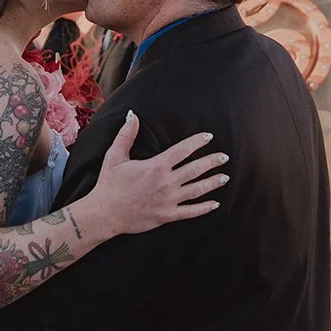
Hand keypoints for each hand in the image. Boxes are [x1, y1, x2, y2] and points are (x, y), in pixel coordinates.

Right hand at [82, 111, 226, 237]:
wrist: (105, 214)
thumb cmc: (109, 184)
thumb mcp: (114, 156)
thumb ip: (126, 135)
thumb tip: (132, 115)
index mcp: (156, 166)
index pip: (183, 150)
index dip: (197, 142)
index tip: (209, 137)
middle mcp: (166, 182)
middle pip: (195, 169)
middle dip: (212, 162)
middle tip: (224, 157)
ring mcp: (169, 200)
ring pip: (197, 190)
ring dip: (213, 183)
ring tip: (225, 177)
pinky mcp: (167, 215)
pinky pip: (191, 212)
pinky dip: (204, 208)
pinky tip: (215, 204)